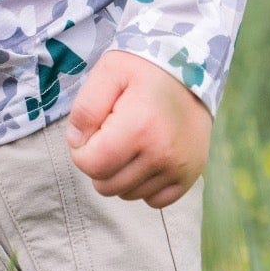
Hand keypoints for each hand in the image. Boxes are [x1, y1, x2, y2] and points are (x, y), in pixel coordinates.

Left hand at [65, 49, 210, 207]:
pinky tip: (145, 159)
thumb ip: (85, 108)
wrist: (192, 70)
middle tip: (109, 137)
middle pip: (106, 185)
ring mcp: (179, 169)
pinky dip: (143, 185)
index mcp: (139, 127)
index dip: (80, 151)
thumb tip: (77, 143)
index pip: (91, 165)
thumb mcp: (108, 72)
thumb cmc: (144, 69)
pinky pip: (153, 201)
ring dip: (120, 175)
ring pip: (127, 195)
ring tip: (129, 144)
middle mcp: (162, 154)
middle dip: (99, 164)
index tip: (92, 131)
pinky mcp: (189, 177)